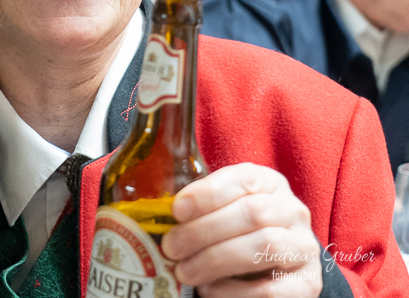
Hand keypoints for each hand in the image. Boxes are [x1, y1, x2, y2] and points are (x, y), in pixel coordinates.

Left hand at [160, 163, 322, 296]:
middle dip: (203, 231)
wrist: (272, 268)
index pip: (243, 179)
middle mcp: (292, 211)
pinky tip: (210, 290)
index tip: (176, 210)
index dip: (207, 194)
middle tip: (171, 247)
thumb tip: (157, 217)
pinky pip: (271, 290)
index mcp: (268, 183)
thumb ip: (198, 208)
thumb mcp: (221, 210)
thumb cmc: (234, 231)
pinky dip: (234, 292)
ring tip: (184, 272)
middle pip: (252, 213)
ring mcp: (304, 248)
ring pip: (265, 246)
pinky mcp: (307, 285)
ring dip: (215, 260)